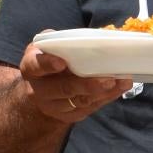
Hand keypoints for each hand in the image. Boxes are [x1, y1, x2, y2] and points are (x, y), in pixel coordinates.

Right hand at [12, 42, 132, 124]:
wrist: (40, 91)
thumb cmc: (48, 60)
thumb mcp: (47, 48)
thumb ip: (61, 42)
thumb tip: (97, 36)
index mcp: (31, 68)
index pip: (36, 65)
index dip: (48, 64)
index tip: (61, 63)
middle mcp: (39, 90)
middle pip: (64, 89)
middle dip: (87, 85)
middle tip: (107, 79)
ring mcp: (54, 106)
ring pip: (80, 101)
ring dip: (103, 92)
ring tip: (122, 82)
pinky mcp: (68, 116)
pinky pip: (90, 108)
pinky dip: (107, 97)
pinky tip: (120, 88)